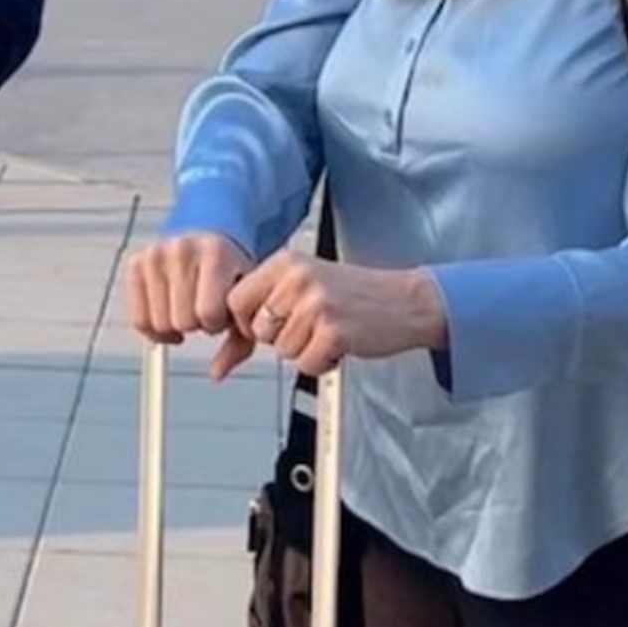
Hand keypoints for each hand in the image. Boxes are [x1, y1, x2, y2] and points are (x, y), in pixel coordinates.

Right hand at [123, 231, 256, 379]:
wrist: (210, 236)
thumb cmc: (231, 274)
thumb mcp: (244, 301)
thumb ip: (239, 342)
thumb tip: (216, 375)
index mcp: (215, 253)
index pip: (208, 313)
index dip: (216, 323)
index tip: (221, 313)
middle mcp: (182, 249)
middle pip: (182, 320)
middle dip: (196, 324)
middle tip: (204, 311)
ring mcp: (155, 255)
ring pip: (158, 322)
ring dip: (175, 325)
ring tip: (188, 308)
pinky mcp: (136, 264)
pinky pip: (138, 319)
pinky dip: (153, 328)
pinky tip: (168, 315)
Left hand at [223, 251, 447, 380]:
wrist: (406, 301)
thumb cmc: (355, 295)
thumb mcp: (305, 284)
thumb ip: (265, 305)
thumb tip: (221, 357)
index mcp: (286, 262)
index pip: (236, 301)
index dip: (249, 321)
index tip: (274, 322)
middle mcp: (297, 278)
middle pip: (258, 330)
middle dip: (280, 338)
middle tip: (311, 326)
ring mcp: (316, 304)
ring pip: (282, 351)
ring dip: (304, 350)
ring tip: (329, 331)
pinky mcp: (334, 331)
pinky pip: (306, 364)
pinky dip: (321, 363)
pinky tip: (340, 344)